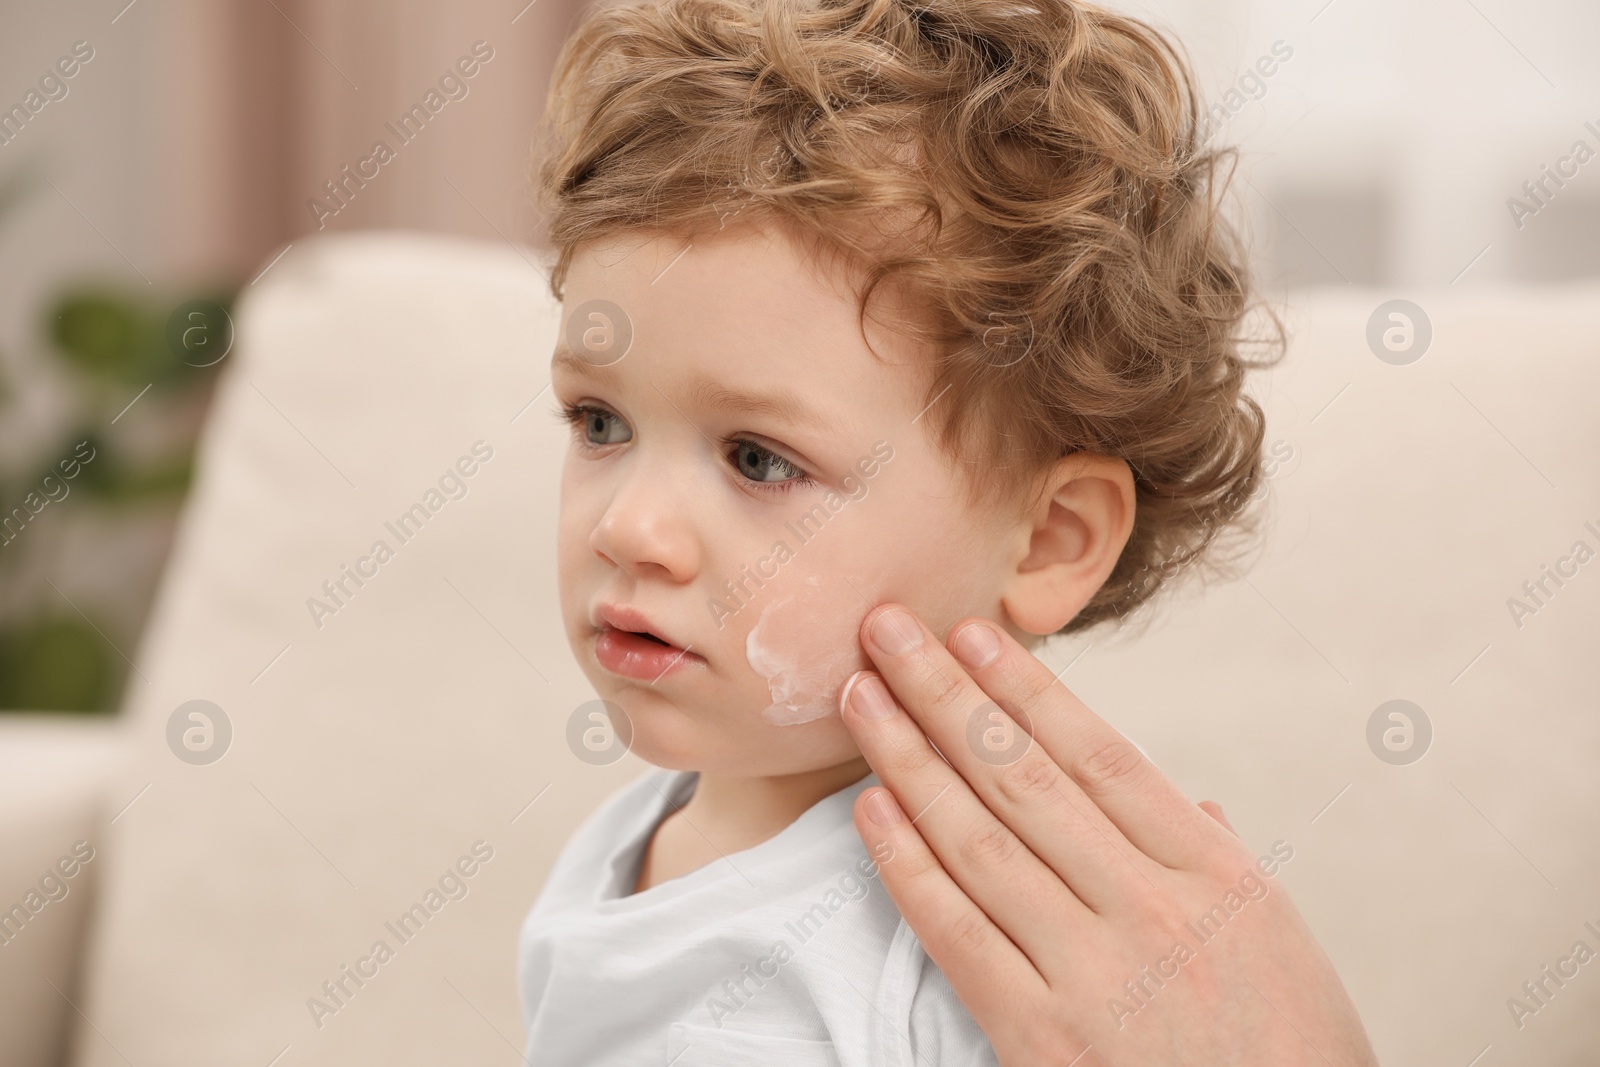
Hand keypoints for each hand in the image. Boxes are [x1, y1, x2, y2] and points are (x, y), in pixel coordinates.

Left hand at [838, 603, 1377, 1066]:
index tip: (970, 633)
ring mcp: (1093, 971)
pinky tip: (872, 808)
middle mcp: (1150, 906)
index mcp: (1213, 872)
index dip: (1023, 687)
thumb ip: (1219, 863)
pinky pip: (957, 931)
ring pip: (979, 838)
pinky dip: (907, 863)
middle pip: (1023, 777)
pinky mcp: (1042, 1037)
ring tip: (861, 698)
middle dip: (945, 693)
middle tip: (887, 628)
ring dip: (909, 758)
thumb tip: (1189, 805)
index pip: (1097, 753)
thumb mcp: (1282, 943)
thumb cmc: (1289, 1053)